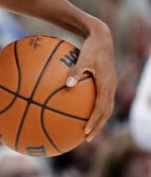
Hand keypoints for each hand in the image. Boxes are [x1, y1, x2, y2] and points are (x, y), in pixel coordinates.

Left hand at [66, 20, 115, 141]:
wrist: (102, 37)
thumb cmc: (91, 47)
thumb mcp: (83, 58)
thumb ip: (75, 72)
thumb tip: (66, 85)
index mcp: (106, 85)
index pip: (101, 109)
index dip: (94, 122)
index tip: (86, 132)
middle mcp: (110, 87)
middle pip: (105, 112)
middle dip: (97, 126)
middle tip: (86, 138)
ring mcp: (109, 85)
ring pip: (105, 107)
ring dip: (97, 120)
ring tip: (86, 130)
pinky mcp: (106, 82)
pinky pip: (101, 99)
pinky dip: (95, 108)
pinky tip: (81, 109)